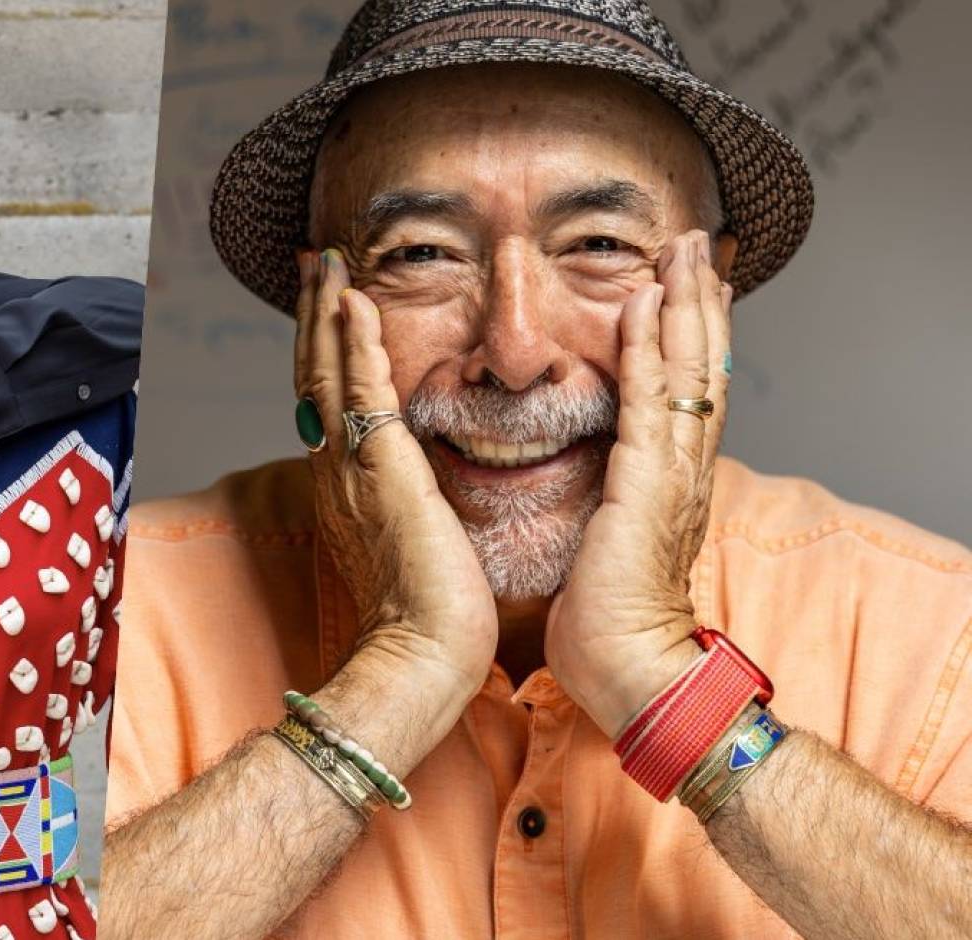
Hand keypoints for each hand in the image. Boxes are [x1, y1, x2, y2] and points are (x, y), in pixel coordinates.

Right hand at [299, 248, 498, 711]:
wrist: (422, 656)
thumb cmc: (433, 618)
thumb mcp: (419, 545)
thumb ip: (414, 505)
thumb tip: (427, 488)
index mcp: (347, 487)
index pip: (329, 399)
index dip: (327, 347)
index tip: (331, 303)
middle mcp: (336, 470)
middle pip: (314, 374)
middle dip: (315, 314)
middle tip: (316, 261)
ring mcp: (351, 469)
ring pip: (327, 371)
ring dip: (327, 311)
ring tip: (327, 262)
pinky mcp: (380, 469)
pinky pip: (361, 391)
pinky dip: (355, 342)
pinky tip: (354, 302)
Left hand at [546, 230, 734, 737]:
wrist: (628, 671)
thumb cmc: (606, 619)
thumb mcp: (606, 539)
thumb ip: (606, 498)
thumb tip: (591, 476)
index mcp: (671, 480)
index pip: (689, 389)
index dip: (691, 333)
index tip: (685, 282)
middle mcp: (682, 468)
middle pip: (704, 365)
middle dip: (699, 299)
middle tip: (696, 241)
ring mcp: (670, 475)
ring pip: (689, 370)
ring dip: (684, 303)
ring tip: (683, 249)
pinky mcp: (646, 487)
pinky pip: (651, 404)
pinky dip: (650, 350)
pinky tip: (643, 306)